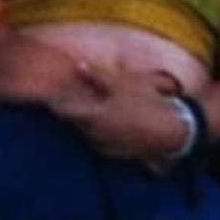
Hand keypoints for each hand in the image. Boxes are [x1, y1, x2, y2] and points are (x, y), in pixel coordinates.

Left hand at [59, 78, 188, 162]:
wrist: (170, 130)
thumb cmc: (146, 101)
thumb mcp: (122, 83)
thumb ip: (97, 77)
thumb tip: (78, 66)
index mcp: (93, 116)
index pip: (64, 112)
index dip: (55, 105)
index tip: (49, 100)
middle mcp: (95, 134)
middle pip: (75, 125)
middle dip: (72, 115)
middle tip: (68, 105)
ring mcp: (106, 146)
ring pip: (87, 135)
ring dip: (86, 127)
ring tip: (93, 115)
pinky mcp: (118, 154)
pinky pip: (101, 144)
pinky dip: (100, 136)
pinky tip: (109, 127)